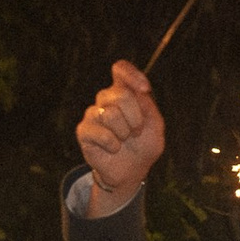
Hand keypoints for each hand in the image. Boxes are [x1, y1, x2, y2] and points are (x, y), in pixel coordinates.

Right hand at [76, 60, 163, 214]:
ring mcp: (93, 114)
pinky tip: (113, 148)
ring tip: (124, 140)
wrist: (131, 171)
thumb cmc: (144, 146)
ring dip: (124, 132)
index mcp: (124, 92)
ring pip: (110, 114)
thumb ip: (149, 108)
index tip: (144, 89)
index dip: (131, 74)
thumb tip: (139, 93)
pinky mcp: (84, 131)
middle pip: (120, 94)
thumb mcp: (155, 127)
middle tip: (137, 131)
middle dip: (136, 117)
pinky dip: (113, 144)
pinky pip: (101, 132)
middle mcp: (106, 99)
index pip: (120, 69)